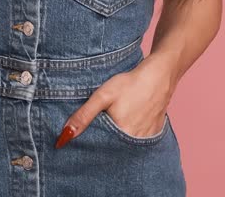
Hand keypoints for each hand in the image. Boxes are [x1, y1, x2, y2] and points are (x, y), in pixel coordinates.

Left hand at [56, 58, 175, 147]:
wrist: (159, 75)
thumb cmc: (130, 83)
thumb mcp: (103, 96)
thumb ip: (84, 116)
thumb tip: (65, 136)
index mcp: (120, 134)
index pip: (99, 147)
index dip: (90, 142)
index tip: (83, 136)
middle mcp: (134, 141)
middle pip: (112, 146)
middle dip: (103, 140)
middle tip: (102, 122)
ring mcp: (146, 138)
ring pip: (125, 143)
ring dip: (117, 138)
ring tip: (115, 121)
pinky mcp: (153, 132)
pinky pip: (137, 139)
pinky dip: (130, 134)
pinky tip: (128, 120)